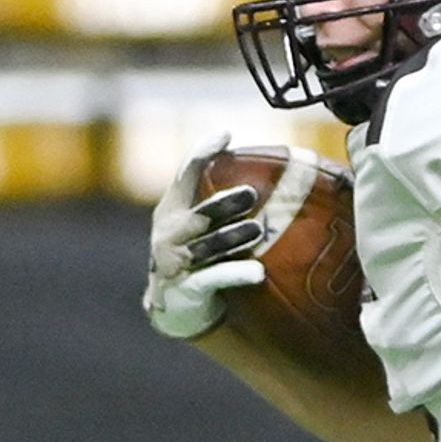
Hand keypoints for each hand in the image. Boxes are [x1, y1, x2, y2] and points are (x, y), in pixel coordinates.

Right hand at [143, 132, 268, 340]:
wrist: (174, 307)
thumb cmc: (196, 256)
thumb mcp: (200, 225)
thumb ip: (220, 202)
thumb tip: (271, 174)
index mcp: (172, 210)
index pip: (184, 176)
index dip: (201, 154)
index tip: (225, 134)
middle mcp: (169, 233)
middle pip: (197, 215)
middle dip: (223, 203)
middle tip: (251, 193)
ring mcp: (175, 261)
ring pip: (207, 247)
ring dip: (232, 237)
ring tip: (257, 229)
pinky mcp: (186, 288)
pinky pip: (214, 279)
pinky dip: (236, 274)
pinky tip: (258, 273)